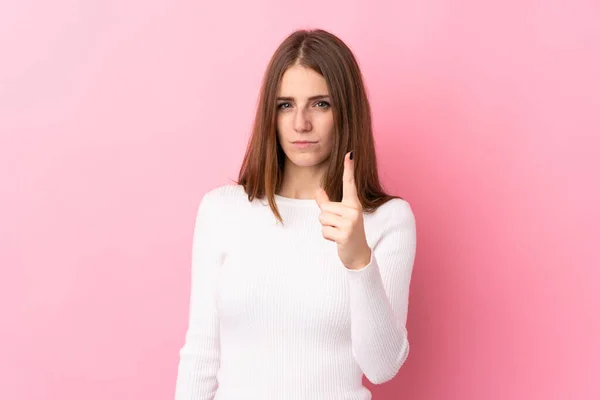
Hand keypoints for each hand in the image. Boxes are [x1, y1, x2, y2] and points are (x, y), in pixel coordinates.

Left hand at [315, 151, 371, 269]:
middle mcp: (354, 210)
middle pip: (324, 208)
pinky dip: (327, 237)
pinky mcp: (345, 234)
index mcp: (354, 204)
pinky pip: (324, 231)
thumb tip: (317, 190)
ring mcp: (350, 222)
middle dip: (326, 219)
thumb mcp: (340, 216)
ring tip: (338, 232)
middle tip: (339, 227)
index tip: (350, 153)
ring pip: (322, 219)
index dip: (349, 168)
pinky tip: (337, 240)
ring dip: (326, 228)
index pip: (349, 183)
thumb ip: (328, 203)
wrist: (358, 254)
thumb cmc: (347, 232)